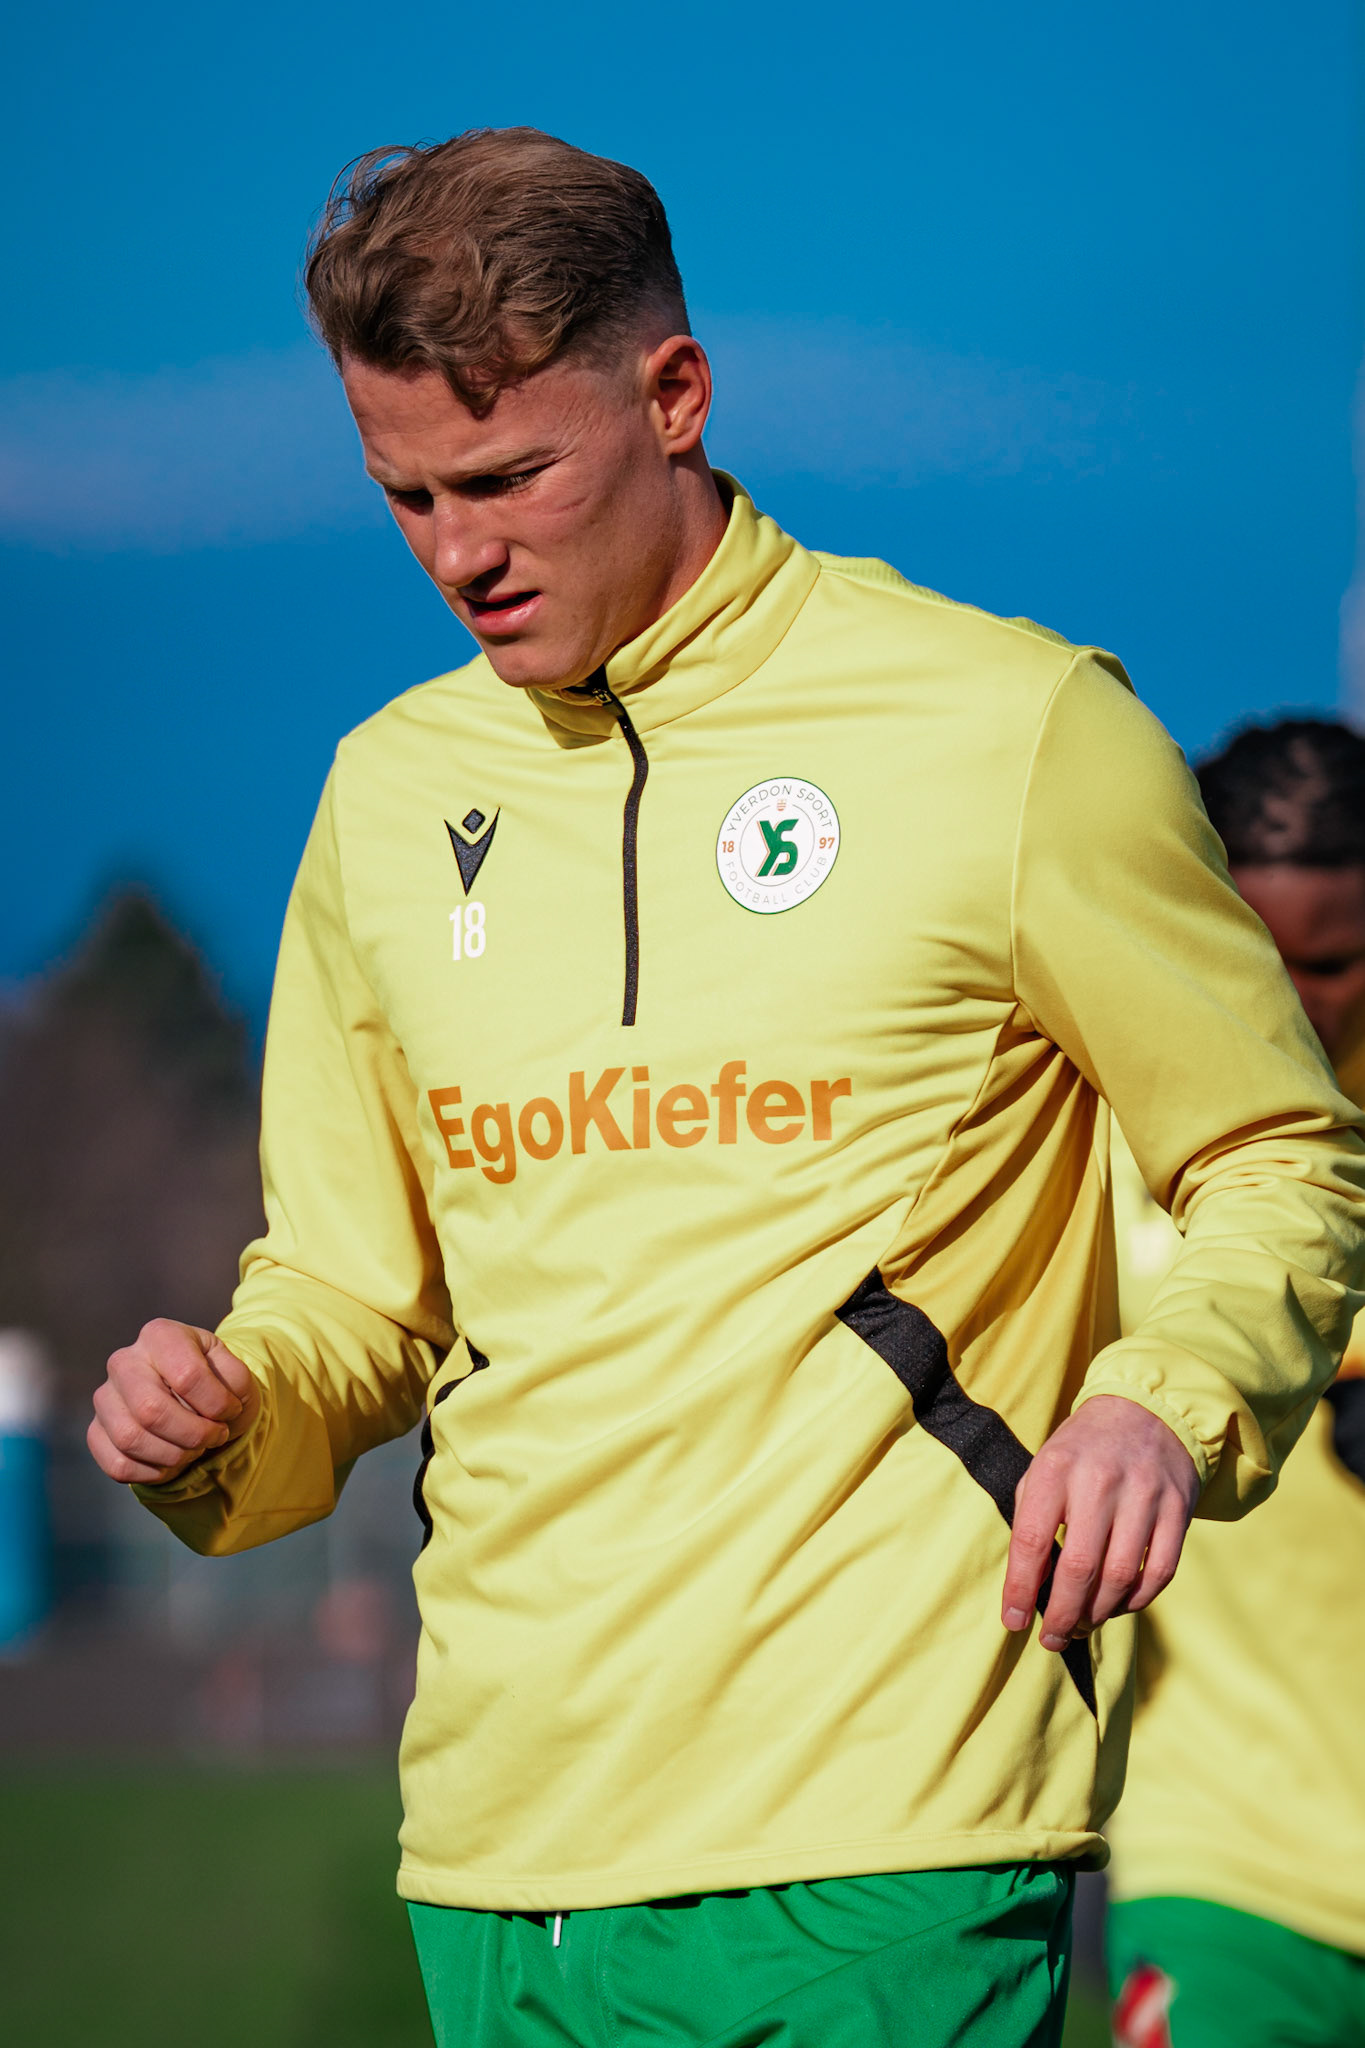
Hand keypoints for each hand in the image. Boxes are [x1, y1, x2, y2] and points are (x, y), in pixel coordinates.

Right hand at [88, 1320, 259, 1486]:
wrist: (197, 1401)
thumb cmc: (216, 1384)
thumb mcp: (235, 1373)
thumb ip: (233, 1382)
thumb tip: (216, 1407)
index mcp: (160, 1336)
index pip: (187, 1376)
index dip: (217, 1404)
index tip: (230, 1411)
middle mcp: (124, 1361)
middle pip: (152, 1410)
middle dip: (194, 1434)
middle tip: (214, 1436)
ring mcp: (105, 1397)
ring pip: (131, 1439)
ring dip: (175, 1455)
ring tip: (193, 1448)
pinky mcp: (96, 1431)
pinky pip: (118, 1464)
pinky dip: (152, 1472)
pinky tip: (170, 1461)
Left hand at [1001, 1394, 1200, 1650]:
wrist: (1146, 1410)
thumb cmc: (1083, 1451)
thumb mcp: (1045, 1469)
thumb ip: (1032, 1522)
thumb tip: (1025, 1589)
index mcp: (1057, 1469)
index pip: (1032, 1539)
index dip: (1019, 1588)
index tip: (1013, 1622)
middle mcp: (1100, 1481)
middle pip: (1080, 1567)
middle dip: (1062, 1615)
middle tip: (1051, 1639)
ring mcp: (1144, 1495)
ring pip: (1120, 1577)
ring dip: (1098, 1614)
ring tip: (1081, 1625)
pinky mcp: (1178, 1509)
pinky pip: (1159, 1572)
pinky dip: (1137, 1600)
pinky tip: (1118, 1606)